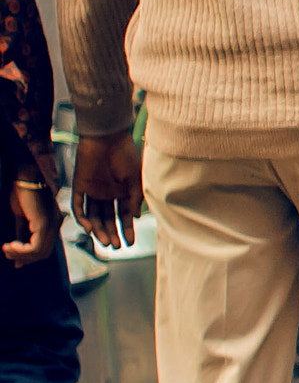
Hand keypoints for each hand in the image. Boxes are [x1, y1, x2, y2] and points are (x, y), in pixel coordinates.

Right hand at [4, 180, 57, 265]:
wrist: (27, 178)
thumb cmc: (24, 193)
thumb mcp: (22, 217)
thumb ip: (22, 233)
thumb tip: (15, 250)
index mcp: (52, 224)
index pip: (45, 249)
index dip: (29, 257)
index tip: (14, 260)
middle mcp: (55, 226)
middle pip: (43, 253)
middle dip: (24, 258)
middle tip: (8, 254)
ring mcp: (51, 225)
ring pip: (40, 252)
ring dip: (20, 254)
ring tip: (7, 249)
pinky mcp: (44, 224)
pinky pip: (36, 246)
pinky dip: (22, 250)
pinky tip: (11, 245)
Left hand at [74, 133, 142, 249]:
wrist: (108, 136)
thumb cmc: (126, 154)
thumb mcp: (136, 179)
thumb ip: (135, 198)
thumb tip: (135, 217)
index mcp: (123, 191)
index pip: (123, 215)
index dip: (127, 229)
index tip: (131, 243)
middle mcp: (107, 193)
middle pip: (107, 219)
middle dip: (111, 233)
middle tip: (115, 246)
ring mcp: (93, 191)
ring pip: (93, 216)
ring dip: (98, 230)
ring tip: (104, 241)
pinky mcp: (80, 186)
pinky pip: (79, 206)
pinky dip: (83, 219)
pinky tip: (89, 229)